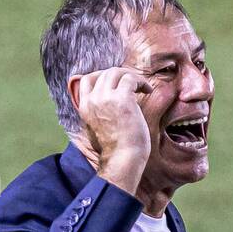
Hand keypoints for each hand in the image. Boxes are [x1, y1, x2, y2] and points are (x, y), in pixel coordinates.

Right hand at [71, 67, 152, 194]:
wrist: (122, 159)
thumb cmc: (114, 149)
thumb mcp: (96, 129)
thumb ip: (96, 113)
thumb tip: (106, 104)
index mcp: (84, 107)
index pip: (86, 80)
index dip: (102, 76)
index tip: (116, 83)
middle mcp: (93, 100)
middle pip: (105, 73)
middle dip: (121, 76)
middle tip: (133, 85)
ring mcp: (106, 98)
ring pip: (117, 72)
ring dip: (131, 76)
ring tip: (141, 86)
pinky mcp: (122, 98)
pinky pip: (131, 78)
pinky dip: (141, 81)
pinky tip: (148, 90)